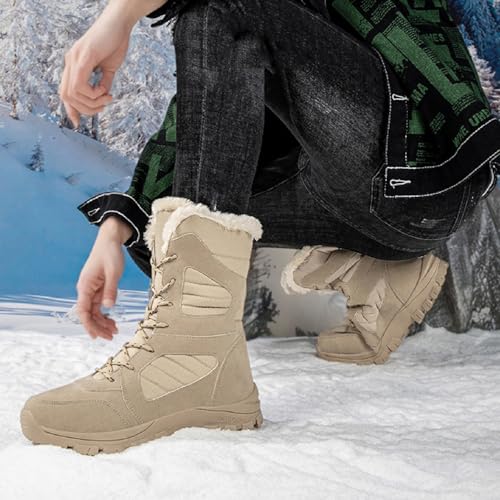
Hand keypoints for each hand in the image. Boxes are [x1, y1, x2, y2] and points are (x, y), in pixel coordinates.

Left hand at [59, 1, 133, 127]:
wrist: (120, 23)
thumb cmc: (115, 42)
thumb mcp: (109, 69)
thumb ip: (104, 83)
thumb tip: (103, 98)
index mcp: (74, 66)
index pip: (65, 93)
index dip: (70, 111)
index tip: (78, 123)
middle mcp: (70, 62)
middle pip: (66, 97)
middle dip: (85, 109)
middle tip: (104, 105)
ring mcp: (74, 59)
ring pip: (72, 94)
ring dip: (91, 102)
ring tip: (107, 97)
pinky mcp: (82, 57)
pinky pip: (79, 85)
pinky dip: (92, 93)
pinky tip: (104, 90)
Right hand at [76, 216, 132, 339]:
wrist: (109, 241)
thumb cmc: (110, 254)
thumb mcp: (114, 272)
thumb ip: (111, 290)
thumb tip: (108, 307)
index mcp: (85, 286)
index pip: (83, 311)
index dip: (88, 325)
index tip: (95, 336)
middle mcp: (86, 290)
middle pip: (88, 314)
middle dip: (98, 327)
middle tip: (111, 337)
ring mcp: (92, 290)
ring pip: (94, 312)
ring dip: (103, 322)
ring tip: (114, 331)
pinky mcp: (98, 289)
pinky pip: (99, 306)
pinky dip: (105, 314)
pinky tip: (113, 321)